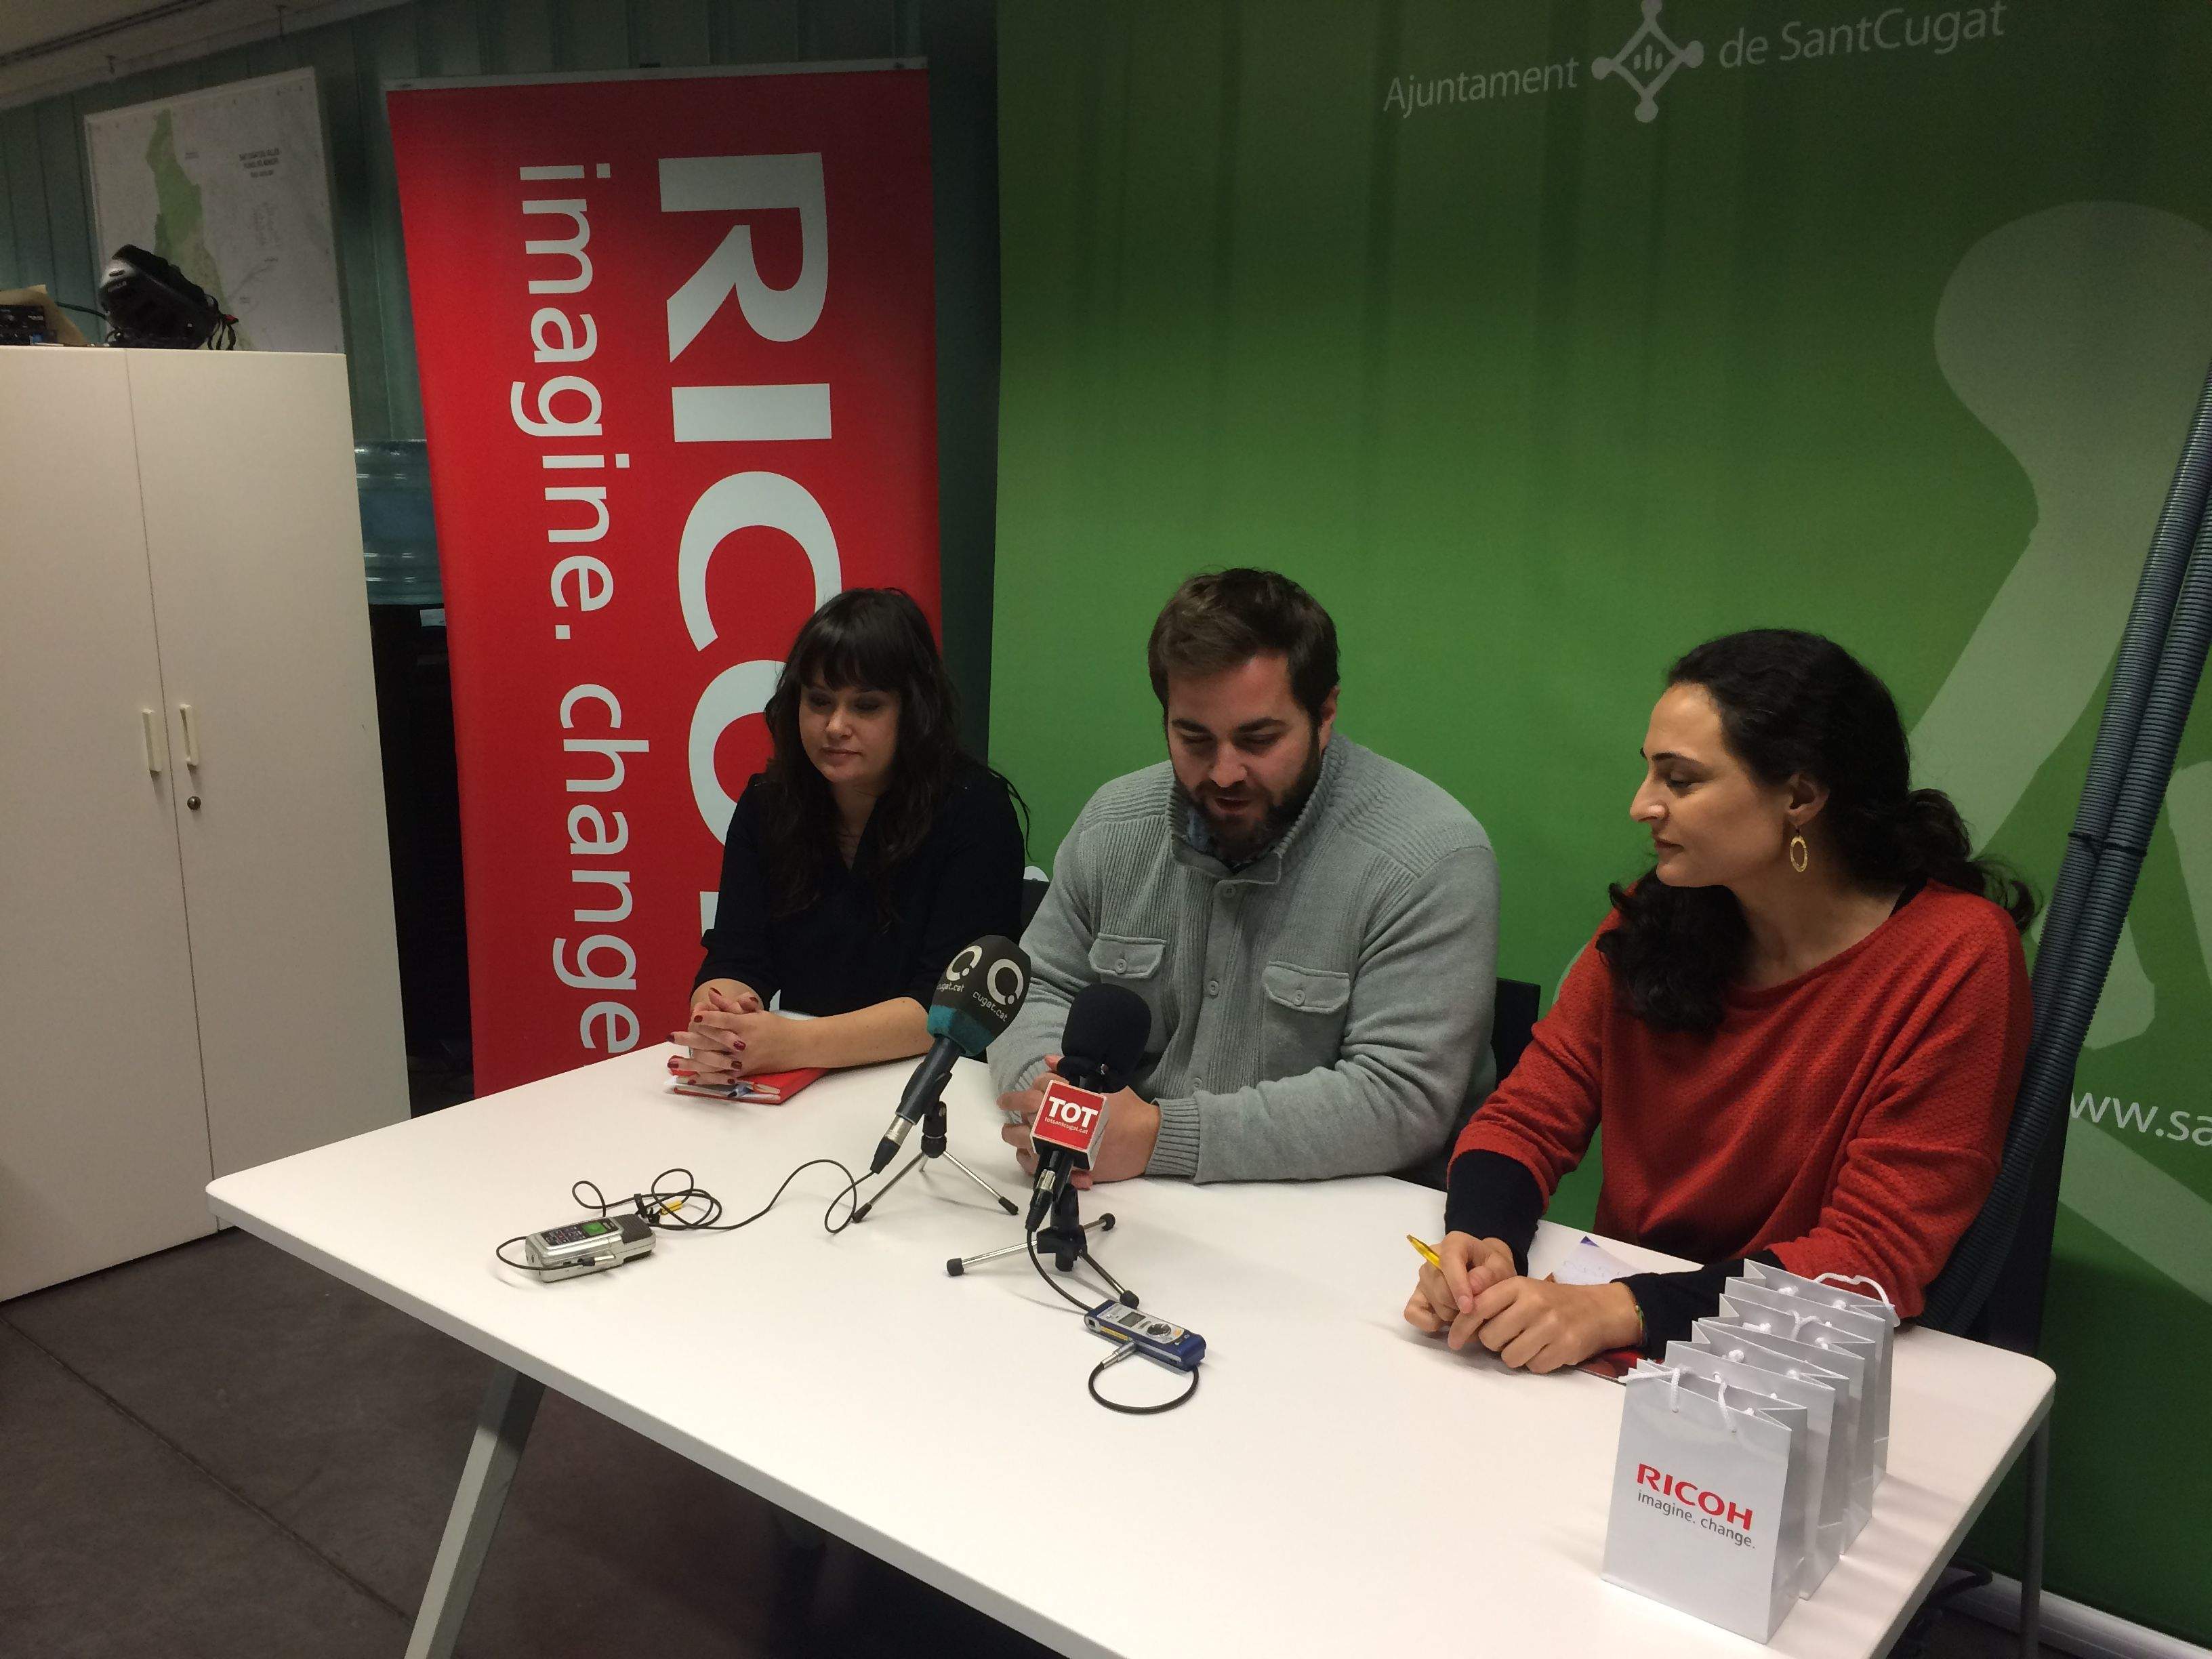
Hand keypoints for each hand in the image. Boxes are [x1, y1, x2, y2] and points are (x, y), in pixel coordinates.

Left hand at [670, 983, 767, 1084]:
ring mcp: (743, 1060)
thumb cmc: (775, 1027)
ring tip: (673, 1062)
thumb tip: (711, 994)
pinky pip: (722, 1077)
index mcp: (747, 1025)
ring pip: (713, 1062)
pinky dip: (706, 1078)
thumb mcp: (757, 1013)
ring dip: (691, 1063)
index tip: (692, 1017)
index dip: (708, 1019)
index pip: (724, 1021)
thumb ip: (731, 1005)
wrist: (797, 1047)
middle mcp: (743, 1044)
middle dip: (689, 1040)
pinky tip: (691, 1077)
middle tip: (671, 1037)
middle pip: (713, 1041)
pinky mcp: (745, 1073)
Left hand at [997, 1054, 1160, 1184]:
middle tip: (1006, 1103)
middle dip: (1013, 1103)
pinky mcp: (1065, 1167)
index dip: (1033, 1085)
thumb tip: (1049, 1060)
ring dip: (1014, 1133)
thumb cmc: (1127, 1110)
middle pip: (1025, 1111)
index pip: (1039, 1086)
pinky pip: (1035, 1166)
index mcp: (1069, 1098)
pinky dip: (1027, 1159)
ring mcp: (1060, 1146)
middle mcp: (1061, 1121)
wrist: (1145, 1140)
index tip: (1029, 1086)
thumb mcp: (1104, 1084)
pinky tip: (1026, 1152)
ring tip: (1012, 1130)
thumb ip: (1073, 1072)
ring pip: (1022, 1140)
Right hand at [1403, 1233, 1516, 1338]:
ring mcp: (1423, 1278)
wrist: (1488, 1273)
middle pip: (1440, 1288)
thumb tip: (1472, 1286)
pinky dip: (1428, 1322)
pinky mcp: (1417, 1295)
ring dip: (1453, 1315)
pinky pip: (1413, 1312)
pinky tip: (1446, 1323)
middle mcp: (1432, 1257)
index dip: (1457, 1285)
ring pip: (1434, 1303)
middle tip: (1478, 1309)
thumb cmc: (1494, 1269)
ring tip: (1468, 1312)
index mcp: (1454, 1243)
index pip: (1448, 1260)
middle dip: (1460, 1305)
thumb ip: (1490, 1275)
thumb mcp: (1502, 1268)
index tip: (1469, 1307)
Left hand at [1452, 1277, 1641, 1373]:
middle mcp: (1534, 1304)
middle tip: (1506, 1336)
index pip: (1478, 1307)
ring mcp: (1551, 1326)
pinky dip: (1535, 1362)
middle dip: (1493, 1343)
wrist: (1597, 1309)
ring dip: (1514, 1355)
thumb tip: (1460, 1325)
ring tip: (1528, 1342)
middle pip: (1490, 1338)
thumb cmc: (1551, 1301)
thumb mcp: (1523, 1290)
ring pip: (1509, 1357)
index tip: (1454, 1341)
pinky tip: (1545, 1349)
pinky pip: (1533, 1367)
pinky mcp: (1565, 1347)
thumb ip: (1493, 1301)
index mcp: (1518, 1286)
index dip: (1462, 1327)